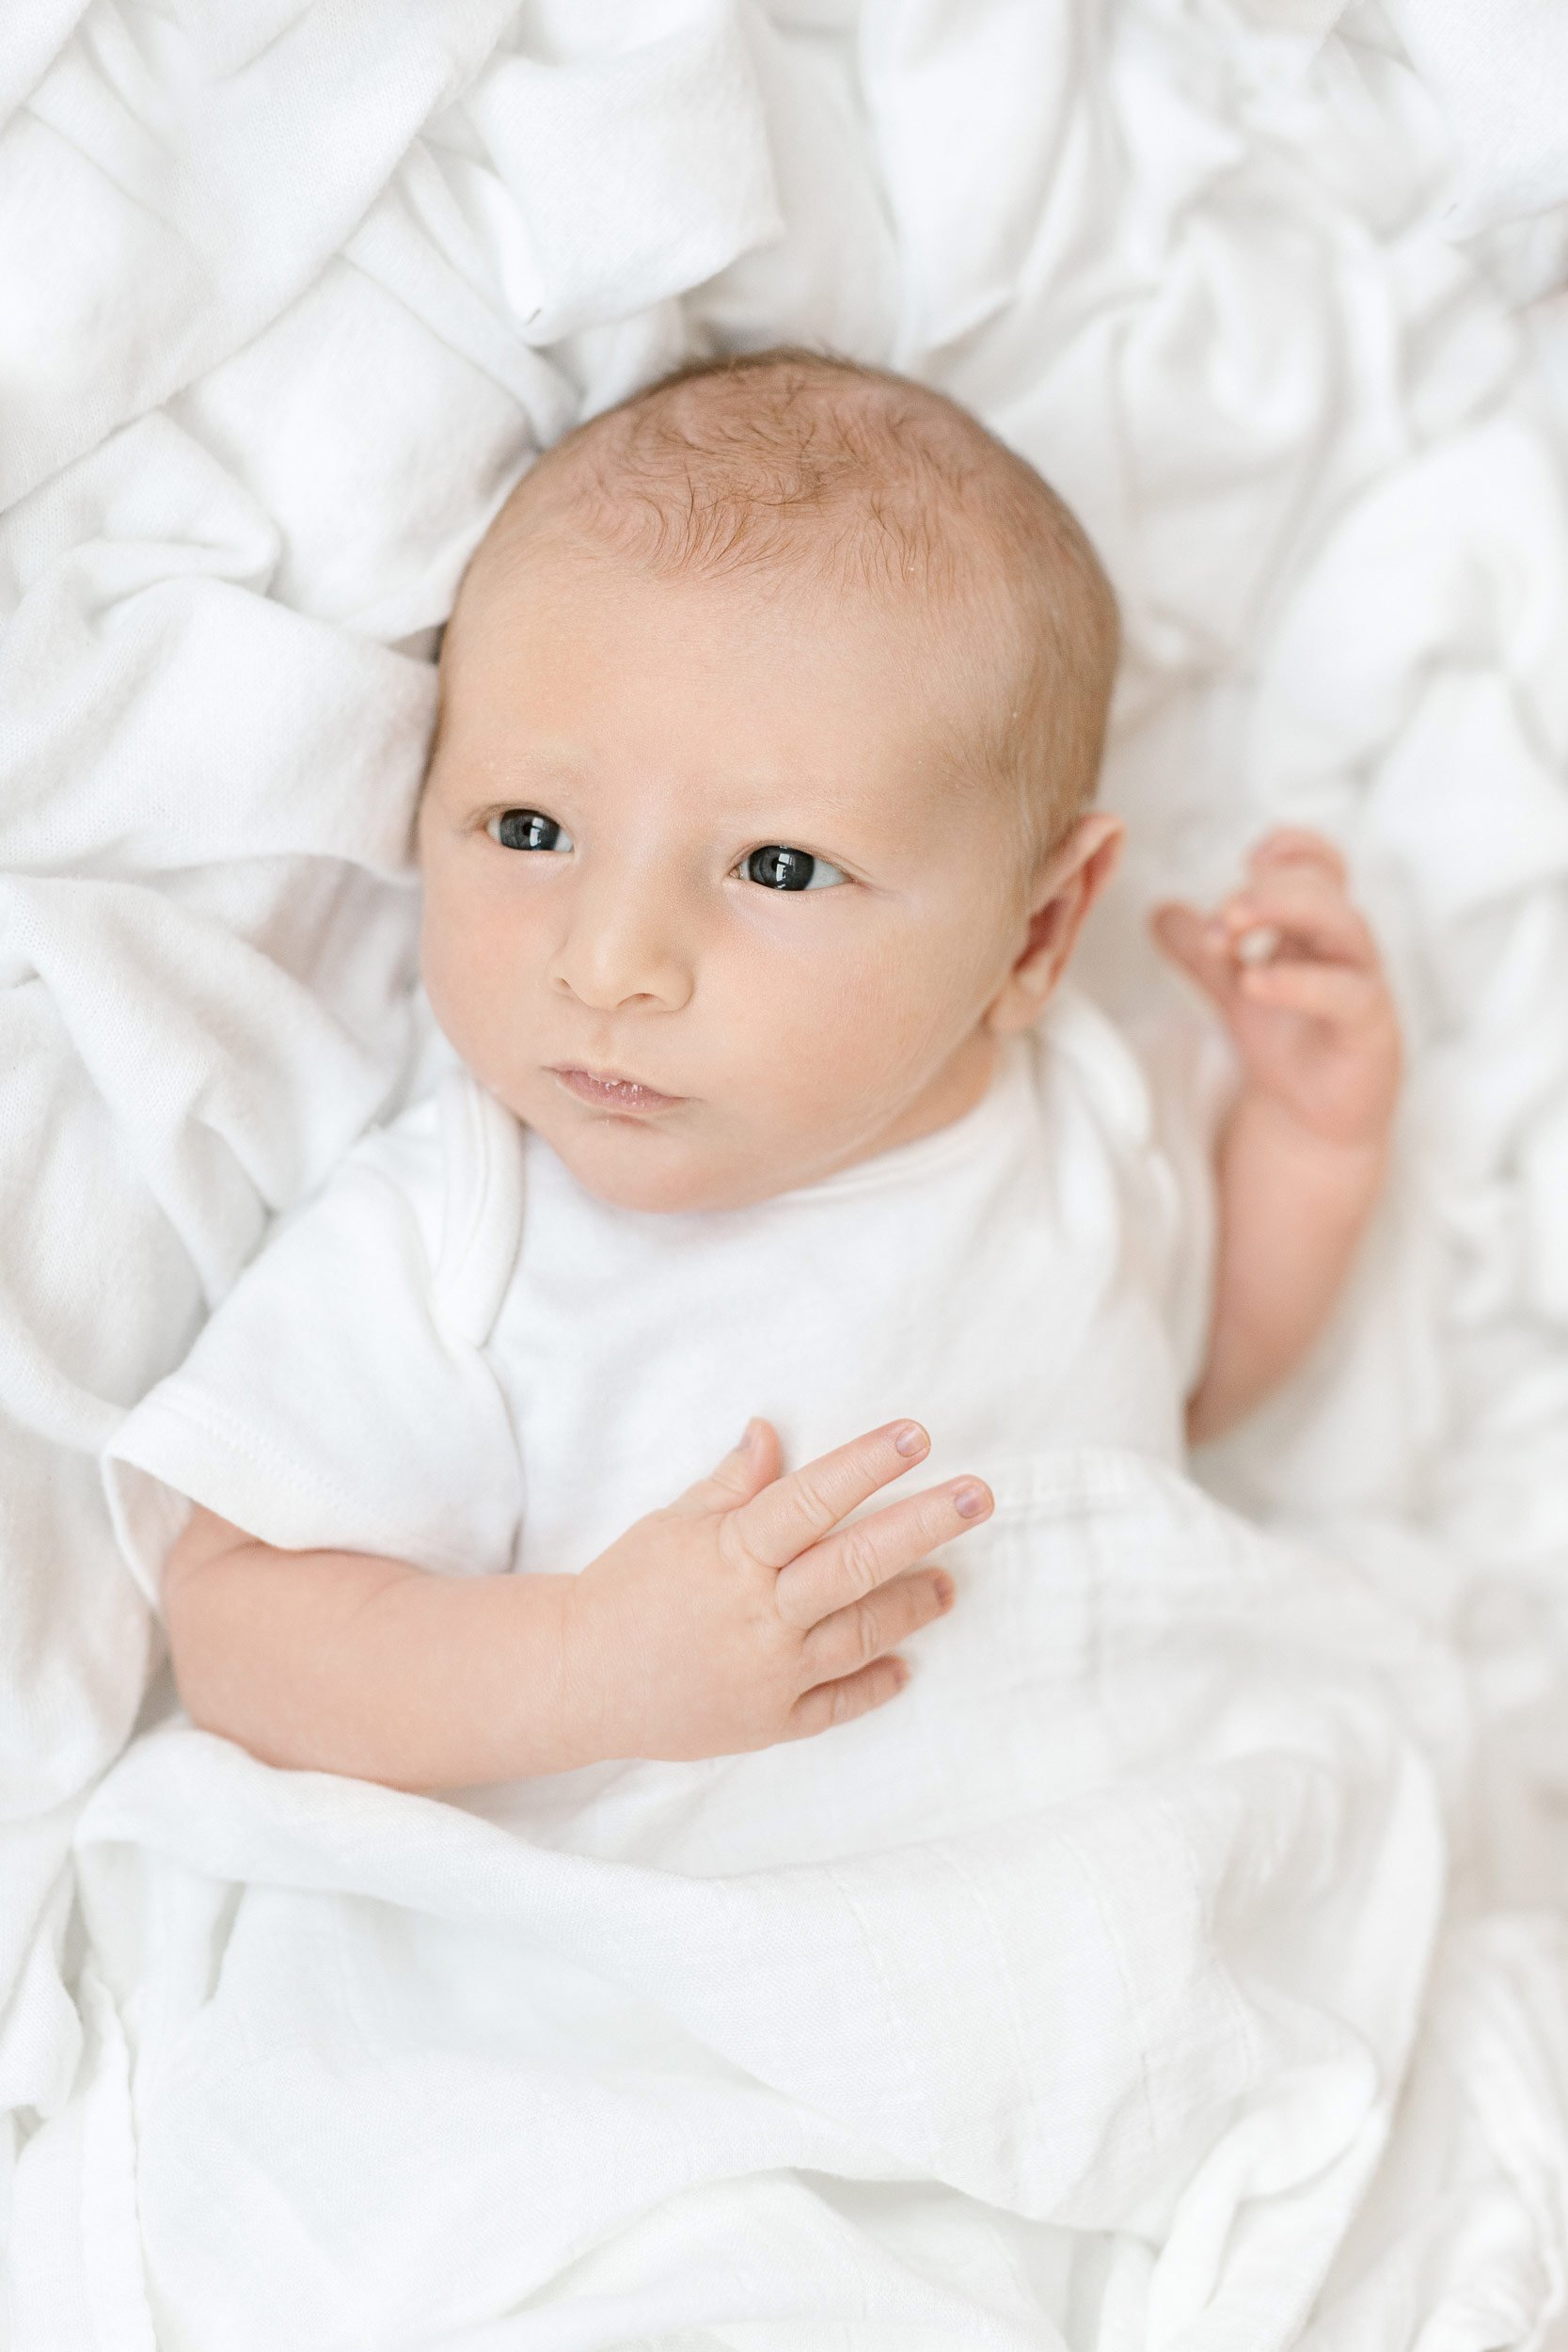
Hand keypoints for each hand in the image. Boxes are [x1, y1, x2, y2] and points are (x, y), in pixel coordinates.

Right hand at [557, 1417, 990, 1763]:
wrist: (576, 1678)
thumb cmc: (626, 1588)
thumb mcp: (674, 1524)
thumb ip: (733, 1483)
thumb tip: (771, 1431)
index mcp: (732, 1554)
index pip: (812, 1498)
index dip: (868, 1463)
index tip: (918, 1434)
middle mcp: (759, 1613)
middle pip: (858, 1563)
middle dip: (925, 1524)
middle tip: (979, 1496)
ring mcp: (769, 1673)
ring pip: (863, 1632)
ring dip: (915, 1604)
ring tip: (951, 1582)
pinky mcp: (770, 1723)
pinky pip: (839, 1703)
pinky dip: (877, 1684)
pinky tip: (907, 1665)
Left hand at [1150, 828, 1400, 1153]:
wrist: (1315, 1119)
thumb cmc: (1290, 1043)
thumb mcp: (1234, 990)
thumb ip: (1202, 952)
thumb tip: (1159, 911)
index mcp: (1319, 929)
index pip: (1323, 866)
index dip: (1295, 848)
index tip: (1250, 855)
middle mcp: (1346, 948)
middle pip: (1325, 889)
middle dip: (1269, 888)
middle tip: (1221, 911)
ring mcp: (1363, 984)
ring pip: (1344, 926)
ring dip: (1284, 913)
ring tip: (1227, 929)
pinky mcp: (1371, 1029)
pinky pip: (1345, 994)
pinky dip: (1299, 982)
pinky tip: (1252, 981)